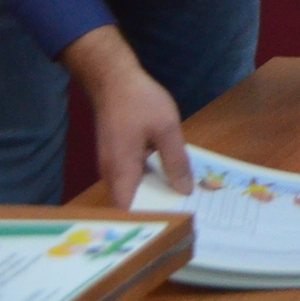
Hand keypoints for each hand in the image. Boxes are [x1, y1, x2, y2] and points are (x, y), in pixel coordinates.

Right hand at [60, 26, 186, 208]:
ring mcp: (112, 166)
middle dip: (157, 208)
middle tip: (188, 210)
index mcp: (121, 172)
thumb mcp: (167, 129)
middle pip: (132, 203)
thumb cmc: (140, 102)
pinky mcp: (116, 157)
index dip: (150, 218)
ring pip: (133, 190)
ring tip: (184, 196)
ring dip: (155, 193)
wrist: (113, 80)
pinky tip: (171, 175)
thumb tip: (184, 190)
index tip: (176, 219)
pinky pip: (133, 177)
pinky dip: (150, 179)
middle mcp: (111, 175)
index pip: (130, 211)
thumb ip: (175, 161)